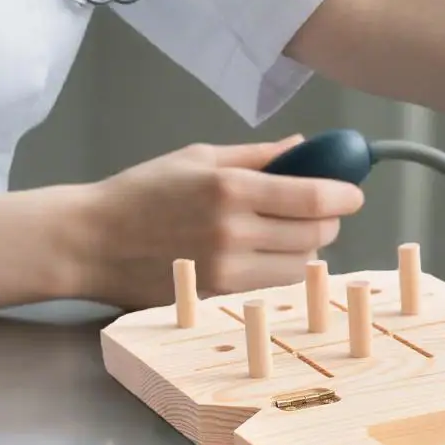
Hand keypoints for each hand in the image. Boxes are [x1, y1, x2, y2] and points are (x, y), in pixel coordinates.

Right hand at [73, 136, 363, 307]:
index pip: (313, 199)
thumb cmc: (144, 191)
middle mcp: (233, 233)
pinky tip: (264, 257)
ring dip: (306, 250)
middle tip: (319, 212)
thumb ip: (257, 155)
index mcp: (231, 189)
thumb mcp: (200, 157)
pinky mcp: (213, 299)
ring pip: (299, 268)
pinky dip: (279, 273)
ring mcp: (224, 272)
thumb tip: (303, 145)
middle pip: (315, 236)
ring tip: (288, 234)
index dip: (344, 195)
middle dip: (328, 222)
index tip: (353, 193)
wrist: (90, 241)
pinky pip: (270, 289)